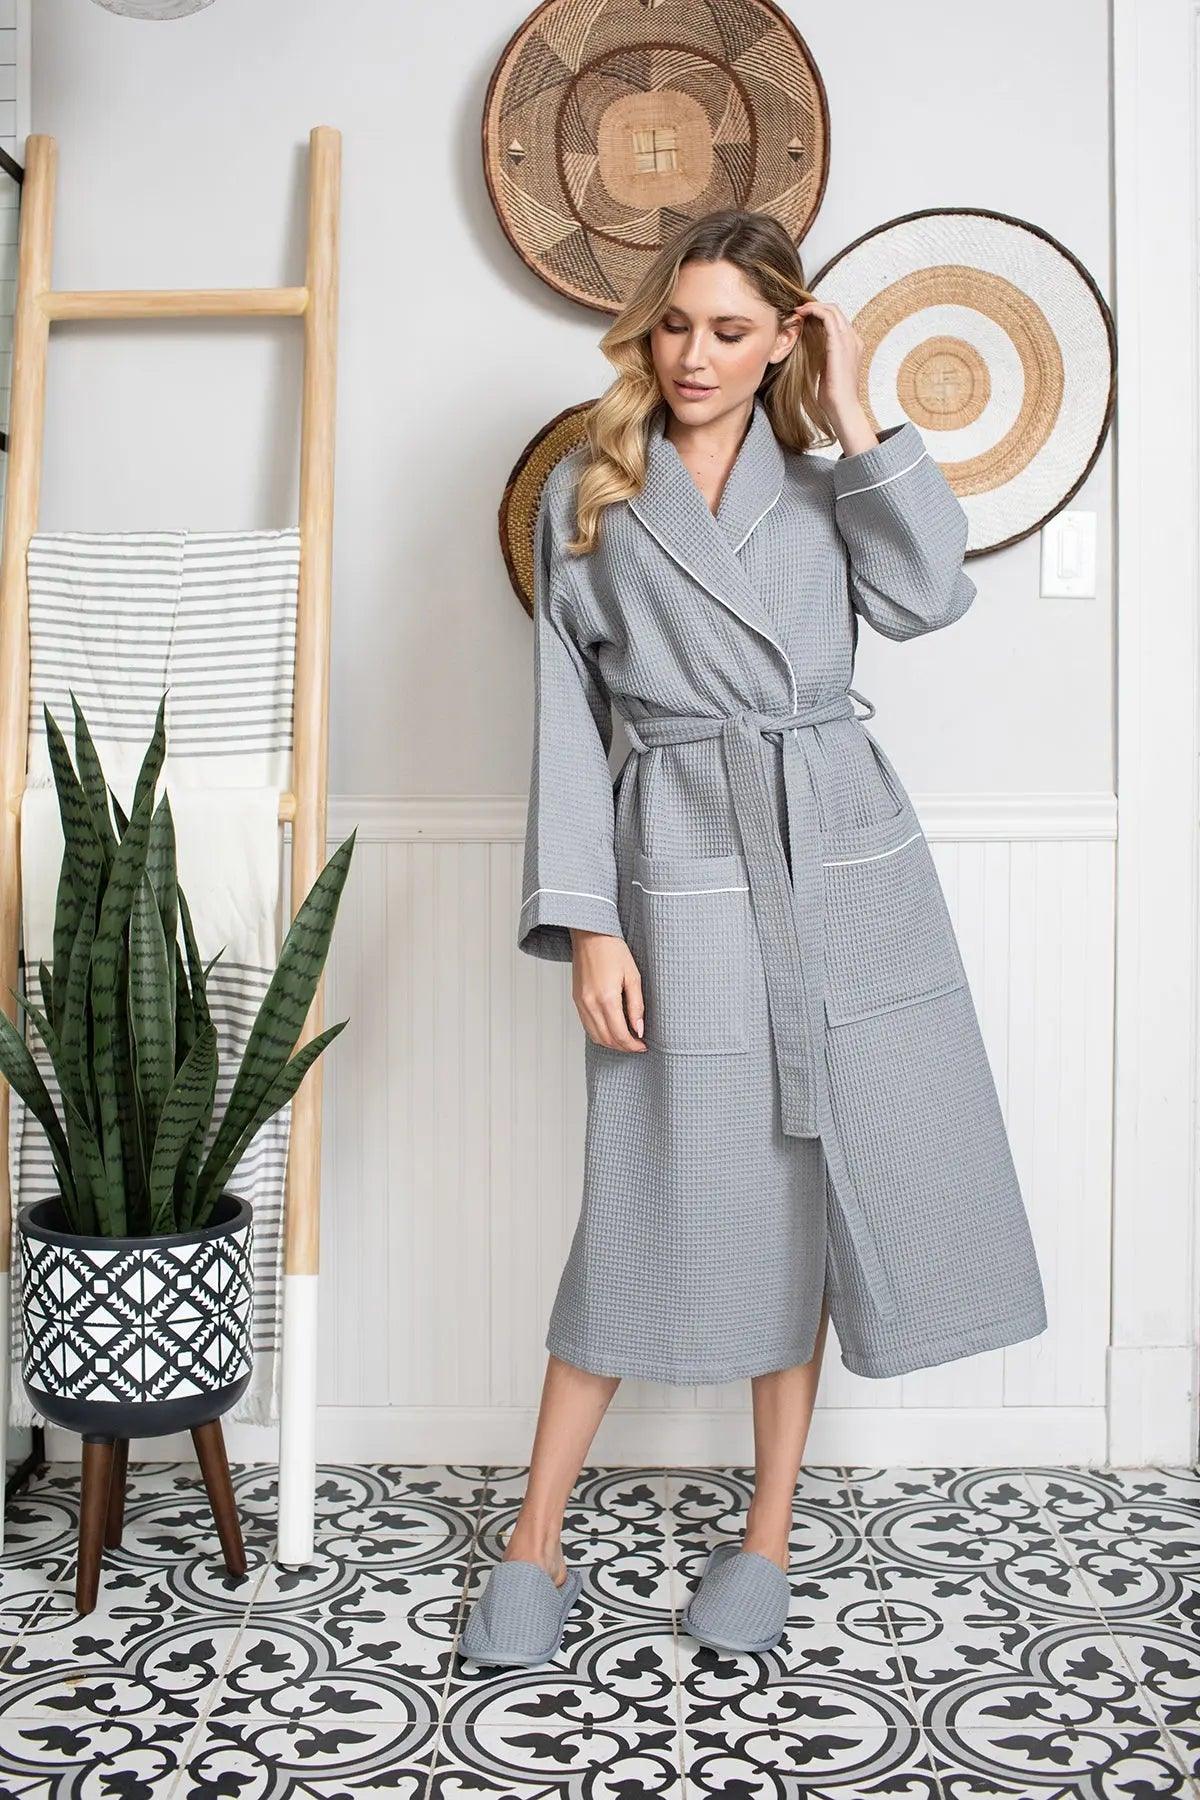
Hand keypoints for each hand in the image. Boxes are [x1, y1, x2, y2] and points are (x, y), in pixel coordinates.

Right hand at [569, 929, 645, 1050]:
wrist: (591, 935)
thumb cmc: (613, 950)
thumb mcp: (633, 976)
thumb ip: (636, 1005)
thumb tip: (639, 1029)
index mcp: (606, 998)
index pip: (620, 1034)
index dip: (633, 1045)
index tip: (643, 1045)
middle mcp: (590, 1004)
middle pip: (606, 1039)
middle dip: (623, 1047)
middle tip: (637, 1045)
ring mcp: (581, 1003)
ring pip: (595, 1036)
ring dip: (611, 1043)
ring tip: (626, 1039)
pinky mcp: (576, 1000)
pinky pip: (587, 1026)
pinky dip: (599, 1034)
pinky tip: (611, 1029)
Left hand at [791, 299, 876, 451]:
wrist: (843, 408)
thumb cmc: (833, 397)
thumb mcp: (826, 371)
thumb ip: (822, 358)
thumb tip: (808, 352)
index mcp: (851, 346)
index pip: (837, 321)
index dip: (820, 314)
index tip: (802, 317)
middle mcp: (853, 339)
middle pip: (836, 311)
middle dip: (816, 306)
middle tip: (798, 310)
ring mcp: (849, 340)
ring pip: (832, 310)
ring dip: (813, 306)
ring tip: (798, 310)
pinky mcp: (840, 343)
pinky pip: (828, 317)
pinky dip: (814, 311)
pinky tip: (801, 314)